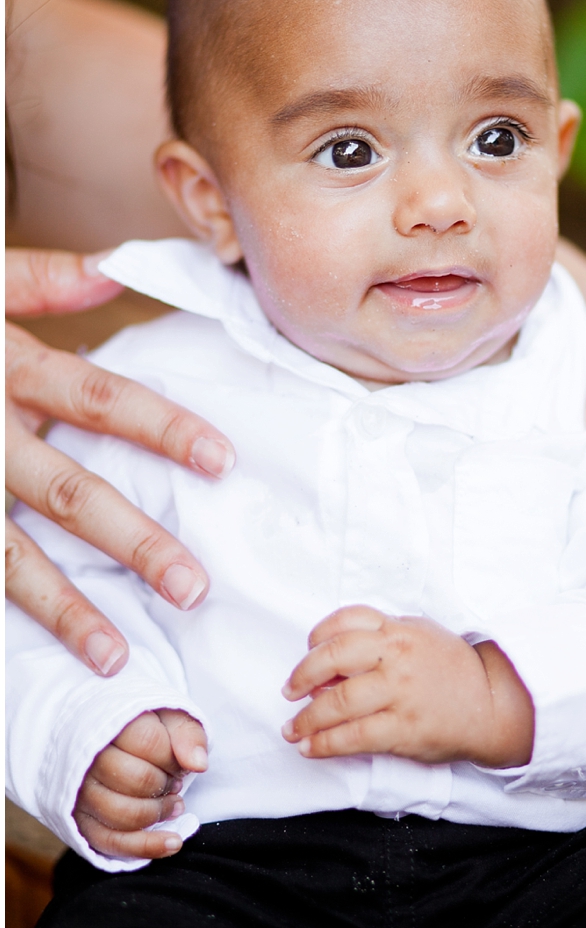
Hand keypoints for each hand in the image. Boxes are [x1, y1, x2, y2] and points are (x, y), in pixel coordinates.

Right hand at [6, 248, 235, 675]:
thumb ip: (45, 279)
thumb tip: (117, 268)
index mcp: (4, 367)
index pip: (96, 397)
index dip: (160, 427)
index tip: (222, 461)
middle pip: (64, 491)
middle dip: (130, 541)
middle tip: (192, 587)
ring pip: (7, 553)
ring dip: (62, 608)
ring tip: (115, 654)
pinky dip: (1, 615)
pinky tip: (31, 659)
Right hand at [73, 708, 207, 860]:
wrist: (109, 741)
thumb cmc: (145, 728)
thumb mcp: (170, 718)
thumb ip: (188, 734)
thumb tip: (199, 764)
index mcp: (109, 725)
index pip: (148, 742)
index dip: (173, 757)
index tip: (179, 761)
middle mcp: (87, 759)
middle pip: (137, 781)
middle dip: (166, 785)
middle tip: (176, 783)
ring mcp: (79, 793)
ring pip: (123, 815)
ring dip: (158, 814)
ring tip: (174, 804)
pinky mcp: (79, 822)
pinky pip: (110, 843)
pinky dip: (145, 847)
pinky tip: (173, 843)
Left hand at [281, 605, 533, 767]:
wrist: (492, 703)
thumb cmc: (451, 668)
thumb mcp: (419, 635)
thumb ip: (381, 639)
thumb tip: (334, 664)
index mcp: (398, 630)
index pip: (346, 620)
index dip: (317, 637)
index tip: (308, 652)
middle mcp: (396, 656)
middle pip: (333, 658)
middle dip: (302, 676)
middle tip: (290, 691)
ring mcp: (399, 693)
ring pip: (338, 702)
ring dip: (306, 719)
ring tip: (293, 729)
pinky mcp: (403, 729)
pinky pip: (354, 737)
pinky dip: (325, 744)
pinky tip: (311, 748)